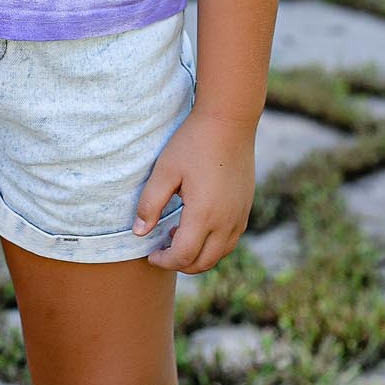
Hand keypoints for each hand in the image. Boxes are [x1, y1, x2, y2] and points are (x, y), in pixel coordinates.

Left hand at [132, 107, 256, 273]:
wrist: (229, 121)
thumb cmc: (193, 142)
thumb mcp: (165, 170)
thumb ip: (150, 203)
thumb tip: (139, 233)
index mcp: (204, 215)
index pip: (183, 256)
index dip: (164, 261)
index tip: (151, 254)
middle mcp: (226, 222)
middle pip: (203, 262)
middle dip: (180, 263)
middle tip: (162, 250)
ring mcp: (239, 216)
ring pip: (219, 254)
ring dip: (198, 255)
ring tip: (177, 235)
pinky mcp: (245, 208)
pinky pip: (230, 240)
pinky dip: (213, 244)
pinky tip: (198, 225)